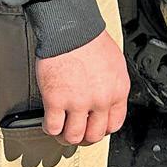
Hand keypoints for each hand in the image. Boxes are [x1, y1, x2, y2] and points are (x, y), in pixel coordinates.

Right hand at [36, 30, 129, 145]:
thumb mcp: (115, 64)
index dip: (102, 129)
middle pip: (94, 135)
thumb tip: (107, 101)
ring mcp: (78, 102)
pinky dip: (49, 128)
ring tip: (61, 130)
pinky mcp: (56, 100)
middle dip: (84, 137)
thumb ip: (112, 85)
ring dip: (66, 137)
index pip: (115, 124)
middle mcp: (101, 100)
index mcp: (118, 91)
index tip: (94, 128)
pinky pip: (53, 127)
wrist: (71, 29)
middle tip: (76, 132)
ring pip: (73, 137)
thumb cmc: (91, 41)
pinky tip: (48, 121)